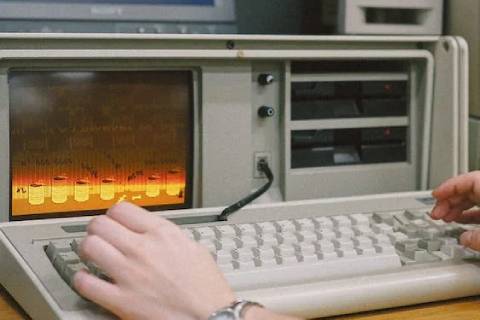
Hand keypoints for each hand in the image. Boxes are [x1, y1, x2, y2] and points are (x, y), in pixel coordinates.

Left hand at [73, 201, 234, 319]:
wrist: (210, 317)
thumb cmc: (207, 288)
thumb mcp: (194, 248)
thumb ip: (168, 236)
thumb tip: (153, 232)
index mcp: (163, 234)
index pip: (123, 209)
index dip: (114, 214)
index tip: (113, 220)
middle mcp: (143, 250)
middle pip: (100, 224)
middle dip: (97, 228)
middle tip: (99, 235)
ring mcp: (130, 275)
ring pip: (89, 247)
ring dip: (87, 249)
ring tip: (92, 255)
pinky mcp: (121, 301)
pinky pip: (86, 284)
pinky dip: (82, 280)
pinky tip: (89, 280)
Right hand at [431, 171, 479, 249]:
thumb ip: (476, 238)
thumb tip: (465, 239)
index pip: (466, 180)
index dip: (447, 187)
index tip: (435, 196)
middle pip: (468, 190)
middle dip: (449, 201)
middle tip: (436, 213)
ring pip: (476, 199)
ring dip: (458, 208)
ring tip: (446, 219)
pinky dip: (472, 214)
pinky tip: (464, 224)